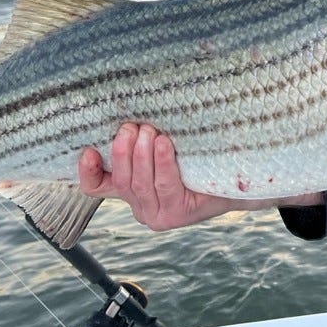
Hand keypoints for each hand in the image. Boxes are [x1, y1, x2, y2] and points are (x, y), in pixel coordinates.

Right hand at [78, 123, 240, 231]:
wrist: (239, 178)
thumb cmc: (197, 157)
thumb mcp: (164, 147)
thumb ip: (142, 140)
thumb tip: (125, 111)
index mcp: (130, 191)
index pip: (97, 187)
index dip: (88, 171)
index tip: (87, 150)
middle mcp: (140, 207)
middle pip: (121, 180)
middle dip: (122, 151)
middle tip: (131, 127)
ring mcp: (158, 214)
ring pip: (139, 183)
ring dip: (141, 154)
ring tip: (148, 131)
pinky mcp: (177, 215)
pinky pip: (165, 186)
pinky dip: (162, 163)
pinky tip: (164, 144)